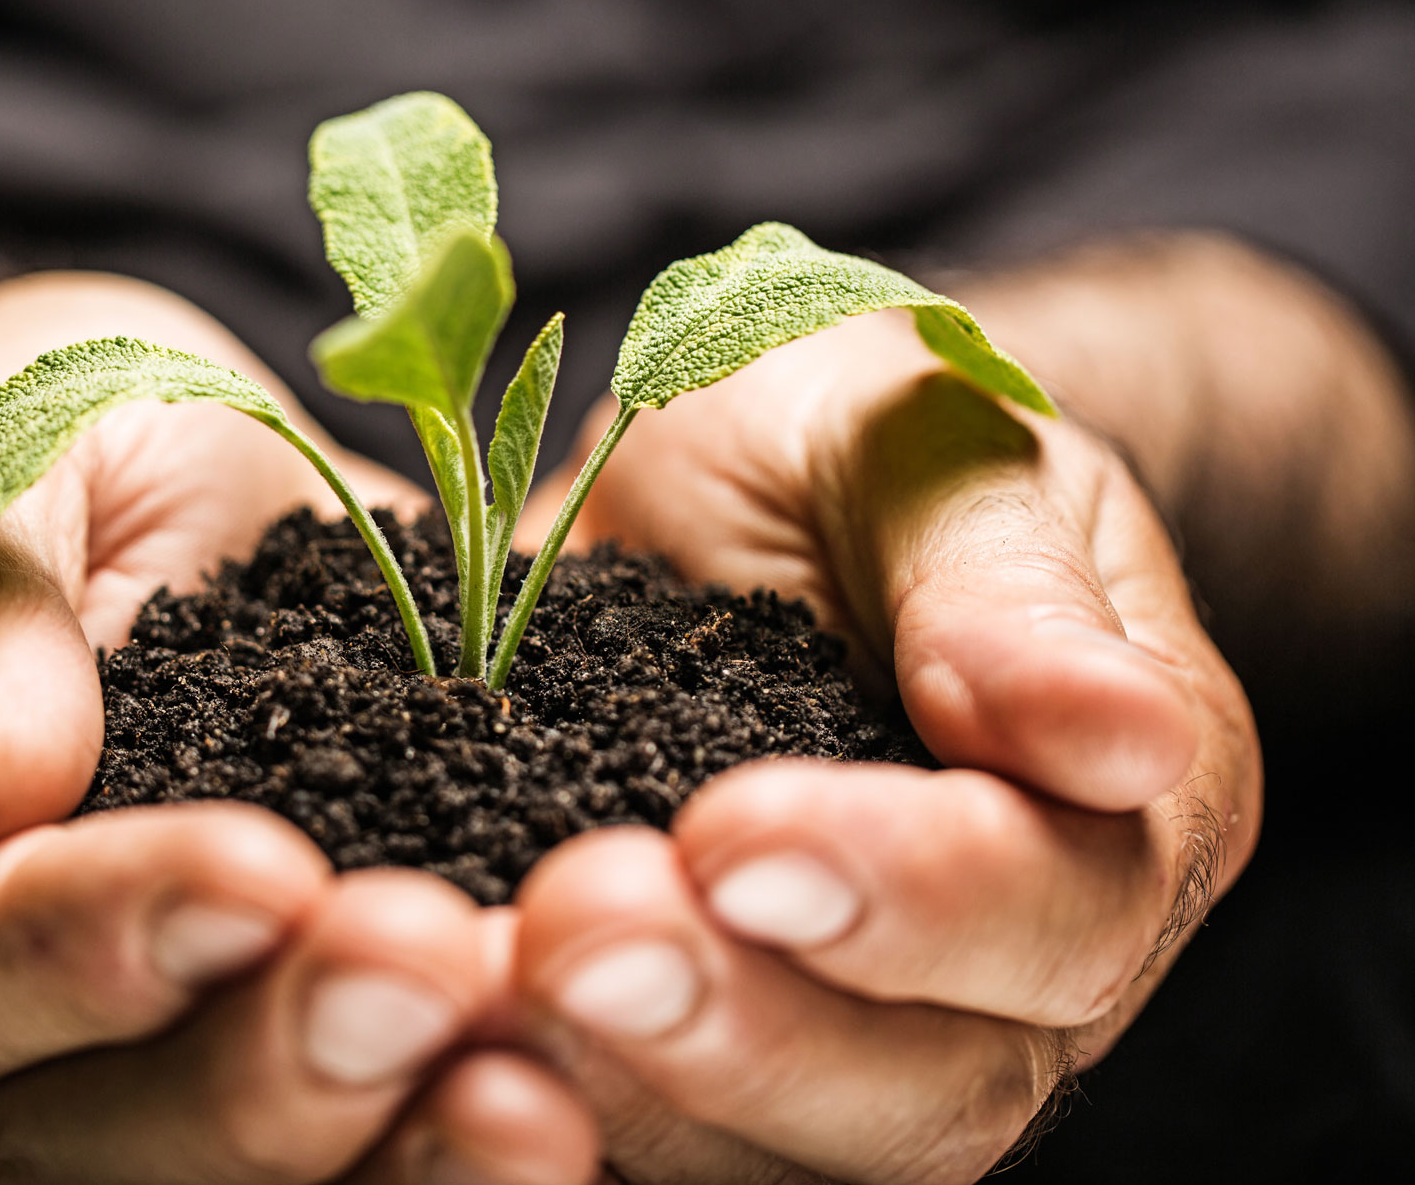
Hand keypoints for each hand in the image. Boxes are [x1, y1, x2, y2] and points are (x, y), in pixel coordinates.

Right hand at [0, 271, 600, 1182]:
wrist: (186, 467)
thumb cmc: (56, 432)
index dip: (98, 938)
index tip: (261, 874)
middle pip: (89, 1128)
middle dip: (267, 1069)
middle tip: (428, 976)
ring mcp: (144, 1055)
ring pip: (235, 1173)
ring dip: (388, 1151)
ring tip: (534, 1094)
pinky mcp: (305, 1038)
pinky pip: (368, 1130)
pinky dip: (463, 1130)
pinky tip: (586, 1098)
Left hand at [509, 308, 1260, 1182]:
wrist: (752, 493)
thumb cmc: (864, 442)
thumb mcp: (930, 447)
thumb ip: (1006, 582)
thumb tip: (1115, 735)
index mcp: (1119, 817)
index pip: (1057, 912)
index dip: (908, 894)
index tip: (734, 830)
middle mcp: (1008, 977)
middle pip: (925, 1093)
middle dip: (743, 1028)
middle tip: (573, 928)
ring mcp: (854, 1036)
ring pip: (774, 1153)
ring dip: (623, 1086)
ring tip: (473, 980)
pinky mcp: (704, 1054)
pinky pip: (644, 1127)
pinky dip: (537, 1101)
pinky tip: (437, 1028)